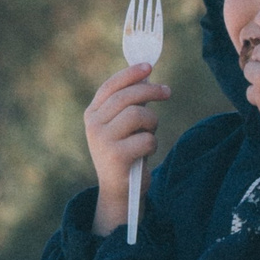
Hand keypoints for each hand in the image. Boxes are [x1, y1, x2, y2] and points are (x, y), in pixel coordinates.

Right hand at [85, 62, 170, 235]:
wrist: (119, 191)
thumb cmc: (125, 152)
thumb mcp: (123, 126)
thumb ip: (130, 104)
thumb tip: (146, 76)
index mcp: (92, 114)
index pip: (110, 87)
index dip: (130, 74)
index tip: (149, 67)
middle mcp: (93, 126)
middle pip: (127, 98)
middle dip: (151, 91)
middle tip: (167, 91)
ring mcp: (103, 141)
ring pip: (138, 115)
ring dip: (152, 123)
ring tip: (150, 134)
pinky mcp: (116, 157)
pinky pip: (146, 139)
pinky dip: (152, 144)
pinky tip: (145, 153)